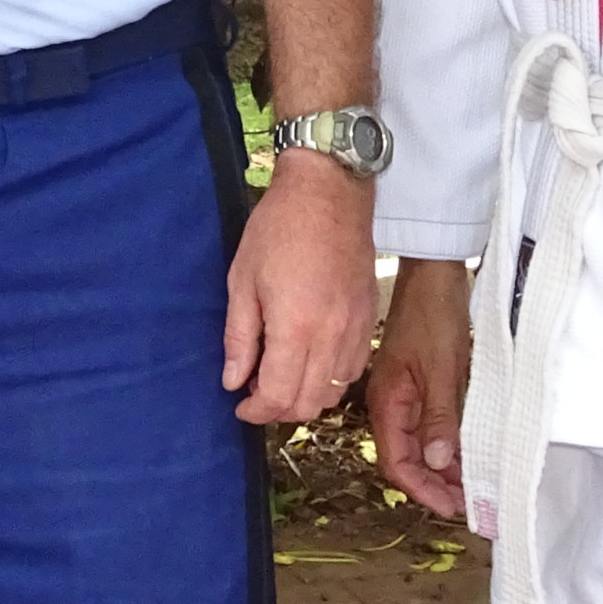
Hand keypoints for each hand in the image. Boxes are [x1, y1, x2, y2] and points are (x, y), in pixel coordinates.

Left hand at [223, 150, 376, 424]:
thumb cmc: (278, 228)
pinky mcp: (369, 319)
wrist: (329, 193)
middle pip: (309, 404)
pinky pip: (352, 370)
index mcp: (296, 327)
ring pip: (333, 392)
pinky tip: (308, 358)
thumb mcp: (242, 279)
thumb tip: (233, 381)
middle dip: (278, 409)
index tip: (239, 405)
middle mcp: (331, 336)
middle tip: (255, 389)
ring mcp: (356, 330)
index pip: (280, 396)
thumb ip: (240, 337)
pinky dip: (329, 378)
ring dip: (305, 396)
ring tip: (280, 373)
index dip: (256, 411)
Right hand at [366, 256, 471, 519]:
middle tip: (469, 504)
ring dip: (444, 468)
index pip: (396, 461)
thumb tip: (439, 462)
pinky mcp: (423, 385)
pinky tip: (470, 455)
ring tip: (475, 486)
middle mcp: (392, 403)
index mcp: (387, 401)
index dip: (421, 489)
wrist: (434, 273)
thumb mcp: (441, 368)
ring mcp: (407, 395)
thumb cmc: (433, 314)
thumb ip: (439, 417)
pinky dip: (449, 444)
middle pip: (407, 458)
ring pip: (421, 445)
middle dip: (434, 485)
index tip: (450, 506)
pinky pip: (432, 426)